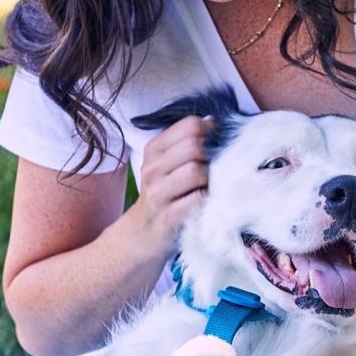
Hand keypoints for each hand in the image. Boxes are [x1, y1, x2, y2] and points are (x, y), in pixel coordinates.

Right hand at [133, 114, 211, 248]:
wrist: (142, 233)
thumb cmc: (165, 193)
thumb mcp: (168, 163)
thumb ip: (187, 142)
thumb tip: (214, 121)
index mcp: (155, 149)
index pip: (190, 125)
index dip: (210, 133)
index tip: (213, 145)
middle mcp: (152, 168)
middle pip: (194, 146)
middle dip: (211, 156)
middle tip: (212, 170)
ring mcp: (158, 193)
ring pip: (196, 171)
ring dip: (210, 180)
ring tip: (208, 187)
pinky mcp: (167, 217)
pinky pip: (197, 199)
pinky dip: (207, 200)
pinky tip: (205, 203)